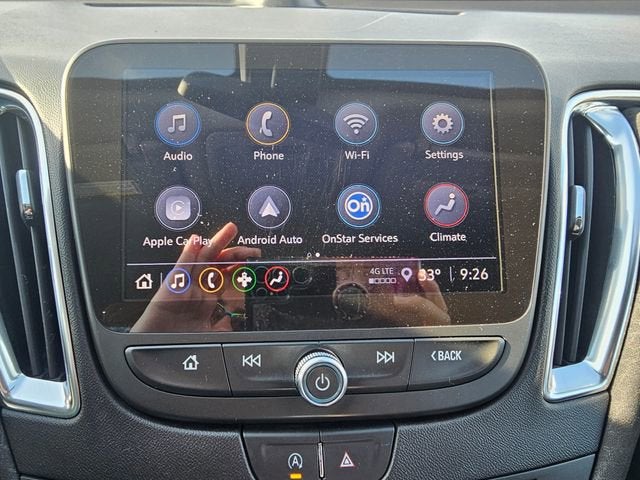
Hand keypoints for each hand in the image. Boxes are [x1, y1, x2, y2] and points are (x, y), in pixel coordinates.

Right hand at [131, 222, 260, 332]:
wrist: (156, 352)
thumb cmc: (177, 343)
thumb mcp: (208, 335)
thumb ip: (222, 326)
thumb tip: (235, 321)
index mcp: (207, 298)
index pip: (226, 275)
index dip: (240, 265)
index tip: (255, 259)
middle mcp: (198, 288)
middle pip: (219, 264)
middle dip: (235, 252)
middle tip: (251, 246)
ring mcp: (186, 286)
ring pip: (203, 260)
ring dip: (217, 243)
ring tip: (230, 229)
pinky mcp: (172, 288)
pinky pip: (181, 268)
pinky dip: (188, 254)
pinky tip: (195, 241)